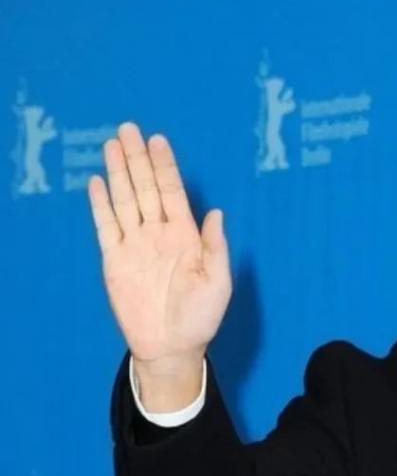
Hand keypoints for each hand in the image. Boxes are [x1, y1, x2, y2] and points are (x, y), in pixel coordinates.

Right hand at [87, 122, 230, 382]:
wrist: (171, 346)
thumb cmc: (200, 318)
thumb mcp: (218, 283)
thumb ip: (216, 247)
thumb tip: (216, 211)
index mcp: (186, 237)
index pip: (173, 193)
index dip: (165, 167)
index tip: (158, 140)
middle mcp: (159, 235)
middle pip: (146, 189)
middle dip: (138, 159)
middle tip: (129, 129)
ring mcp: (135, 245)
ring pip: (125, 200)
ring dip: (119, 173)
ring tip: (113, 145)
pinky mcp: (115, 259)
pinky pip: (106, 226)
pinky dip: (102, 204)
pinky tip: (98, 182)